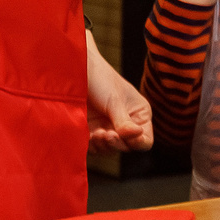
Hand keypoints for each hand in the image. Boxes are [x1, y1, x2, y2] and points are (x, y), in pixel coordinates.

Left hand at [85, 31, 153, 152]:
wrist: (74, 69)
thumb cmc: (100, 78)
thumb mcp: (114, 101)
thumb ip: (124, 122)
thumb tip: (138, 135)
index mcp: (139, 114)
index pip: (144, 139)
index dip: (136, 142)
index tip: (122, 135)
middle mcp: (126, 124)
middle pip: (127, 147)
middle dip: (116, 143)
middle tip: (106, 134)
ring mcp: (107, 128)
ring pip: (110, 150)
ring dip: (103, 145)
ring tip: (96, 134)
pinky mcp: (91, 131)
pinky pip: (94, 147)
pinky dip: (91, 145)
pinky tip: (88, 135)